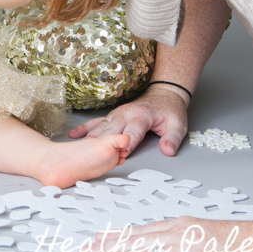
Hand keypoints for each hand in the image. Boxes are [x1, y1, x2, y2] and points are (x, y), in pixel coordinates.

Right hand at [68, 83, 188, 156]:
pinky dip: (85, 129)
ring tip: (79, 150)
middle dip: (103, 144)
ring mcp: (117, 114)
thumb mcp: (178, 124)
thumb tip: (167, 151)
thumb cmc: (170, 111)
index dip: (127, 144)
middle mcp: (125, 114)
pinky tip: (74, 136)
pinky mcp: (112, 116)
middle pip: (111, 130)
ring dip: (91, 139)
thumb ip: (173, 138)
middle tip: (93, 156)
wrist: (164, 95)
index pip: (132, 132)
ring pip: (101, 127)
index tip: (122, 154)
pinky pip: (96, 122)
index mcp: (141, 116)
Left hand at [82, 217, 252, 251]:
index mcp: (183, 225)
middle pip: (135, 241)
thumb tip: (165, 248)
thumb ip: (186, 238)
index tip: (96, 239)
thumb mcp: (210, 234)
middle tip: (83, 249)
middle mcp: (181, 234)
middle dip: (107, 246)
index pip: (140, 231)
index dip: (116, 236)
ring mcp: (189, 251)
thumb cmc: (250, 241)